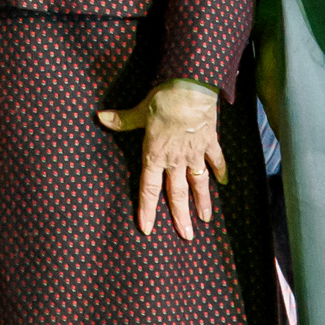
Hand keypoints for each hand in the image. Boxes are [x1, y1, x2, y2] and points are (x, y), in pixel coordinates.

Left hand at [100, 78, 224, 239]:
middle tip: (186, 236)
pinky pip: (216, 160)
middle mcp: (175, 159)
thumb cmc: (163, 100)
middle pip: (177, 193)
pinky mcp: (210, 141)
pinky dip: (220, 170)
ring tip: (205, 219)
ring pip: (199, 183)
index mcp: (155, 155)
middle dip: (180, 216)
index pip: (149, 189)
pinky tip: (224, 182)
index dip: (147, 209)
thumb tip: (100, 117)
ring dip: (203, 202)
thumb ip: (122, 120)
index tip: (148, 229)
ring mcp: (195, 152)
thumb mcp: (139, 111)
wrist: (192, 88)